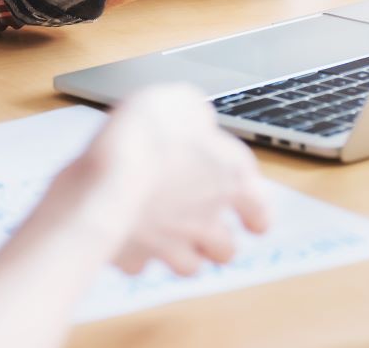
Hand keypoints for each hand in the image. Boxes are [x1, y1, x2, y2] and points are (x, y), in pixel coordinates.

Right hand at [47, 85, 270, 276]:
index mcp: (231, 178)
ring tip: (169, 236)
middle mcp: (208, 218)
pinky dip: (136, 254)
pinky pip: (140, 264)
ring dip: (182, 253)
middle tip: (203, 225)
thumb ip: (197, 117)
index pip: (259, 209)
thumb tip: (196, 121)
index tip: (254, 220)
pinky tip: (128, 236)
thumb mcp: (182, 102)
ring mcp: (173, 244)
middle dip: (217, 240)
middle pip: (226, 248)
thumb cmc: (151, 135)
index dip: (256, 215)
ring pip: (190, 266)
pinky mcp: (136, 256)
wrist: (108, 174)